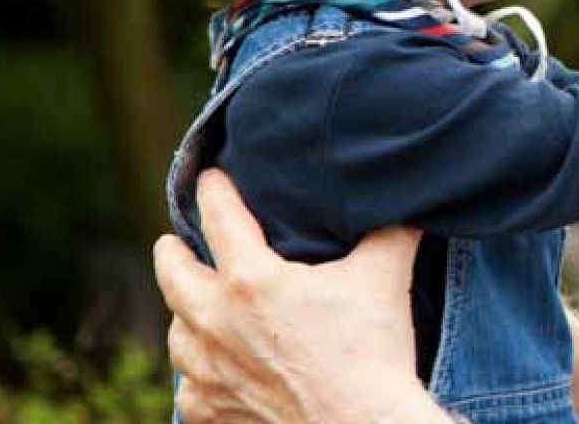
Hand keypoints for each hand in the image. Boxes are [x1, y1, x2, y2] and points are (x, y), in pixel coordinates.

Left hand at [152, 169, 445, 423]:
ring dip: (183, 316)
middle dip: (171, 254)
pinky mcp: (214, 411)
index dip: (214, 190)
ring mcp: (209, 372)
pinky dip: (197, 378)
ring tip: (192, 309)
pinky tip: (210, 373)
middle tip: (170, 244)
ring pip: (177, 335)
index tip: (210, 178)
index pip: (219, 217)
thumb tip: (408, 204)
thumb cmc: (372, 349)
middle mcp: (216, 322)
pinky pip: (190, 391)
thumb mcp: (384, 274)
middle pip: (173, 275)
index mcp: (251, 279)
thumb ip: (390, 232)